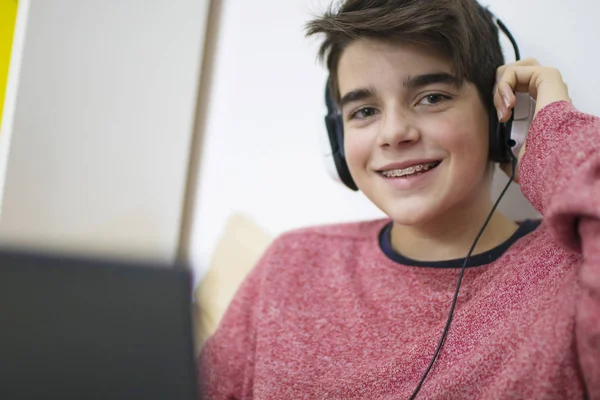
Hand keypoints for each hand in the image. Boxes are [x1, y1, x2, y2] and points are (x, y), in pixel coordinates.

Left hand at [495, 58, 571, 181]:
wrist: (554, 150)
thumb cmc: (543, 154)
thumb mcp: (522, 156)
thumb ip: (512, 155)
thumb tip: (503, 165)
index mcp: (541, 105)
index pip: (514, 89)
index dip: (501, 101)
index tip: (502, 120)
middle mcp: (545, 91)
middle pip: (511, 76)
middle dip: (499, 93)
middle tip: (502, 115)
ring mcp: (546, 81)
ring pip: (509, 72)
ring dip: (500, 91)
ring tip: (505, 109)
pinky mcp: (546, 74)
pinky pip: (512, 72)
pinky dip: (503, 87)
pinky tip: (509, 105)